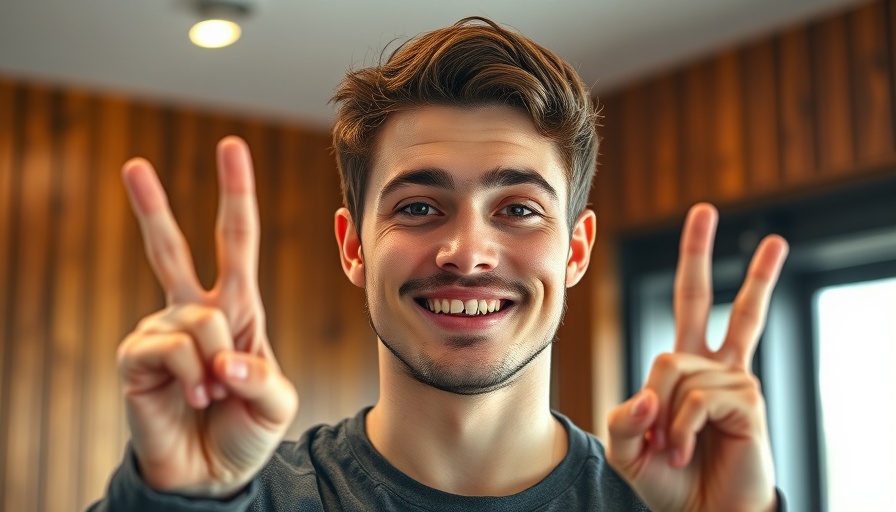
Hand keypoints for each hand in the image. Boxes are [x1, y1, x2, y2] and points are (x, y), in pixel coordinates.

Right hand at [116, 136, 297, 496]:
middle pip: (173, 250)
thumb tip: (222, 359)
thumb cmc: (247, 431)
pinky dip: (191, 379)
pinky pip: (171, 349)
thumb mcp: (278, 403)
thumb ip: (263, 378)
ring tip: (210, 395)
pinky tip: (189, 399)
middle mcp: (197, 313)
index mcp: (238, 309)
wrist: (214, 476)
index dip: (236, 195)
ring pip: (196, 319)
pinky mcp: (138, 359)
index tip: (229, 148)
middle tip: (133, 166)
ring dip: (215, 364)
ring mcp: (163, 333)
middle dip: (152, 208)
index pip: (236, 242)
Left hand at [606, 203, 787, 511]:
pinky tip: (688, 448)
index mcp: (685, 364)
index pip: (689, 303)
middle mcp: (711, 362)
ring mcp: (731, 378)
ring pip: (673, 368)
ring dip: (663, 419)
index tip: (704, 217)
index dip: (692, 263)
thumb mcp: (628, 446)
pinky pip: (693, 399)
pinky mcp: (746, 399)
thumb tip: (650, 392)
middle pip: (702, 297)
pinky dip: (679, 429)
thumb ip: (625, 416)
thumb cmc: (668, 478)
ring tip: (676, 450)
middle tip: (704, 209)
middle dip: (699, 251)